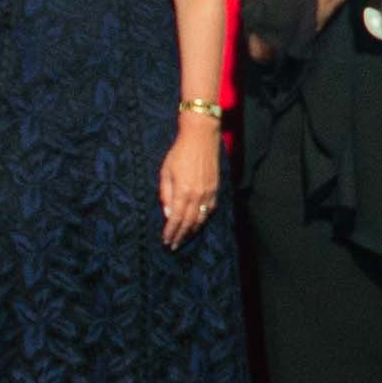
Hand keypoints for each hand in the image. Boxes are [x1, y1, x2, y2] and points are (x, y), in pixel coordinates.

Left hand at [160, 115, 221, 246]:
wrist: (201, 137)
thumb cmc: (179, 152)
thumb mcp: (166, 171)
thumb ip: (165, 193)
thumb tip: (167, 213)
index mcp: (183, 191)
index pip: (176, 218)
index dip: (171, 232)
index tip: (166, 241)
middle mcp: (198, 195)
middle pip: (189, 222)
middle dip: (181, 236)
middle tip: (174, 246)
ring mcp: (209, 193)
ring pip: (201, 219)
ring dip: (192, 231)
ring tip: (184, 238)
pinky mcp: (216, 189)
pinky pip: (210, 210)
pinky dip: (203, 220)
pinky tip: (197, 224)